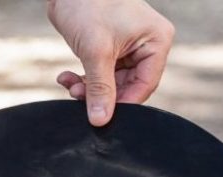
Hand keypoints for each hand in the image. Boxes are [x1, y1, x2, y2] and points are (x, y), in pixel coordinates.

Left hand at [47, 0, 174, 125]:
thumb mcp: (96, 51)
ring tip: (70, 85)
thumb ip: (100, 88)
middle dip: (101, 94)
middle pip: (128, 86)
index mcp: (156, 41)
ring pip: (112, 83)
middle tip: (77, 96)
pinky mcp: (109, 47)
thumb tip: (101, 120)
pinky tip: (67, 77)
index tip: (102, 115)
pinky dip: (84, 79)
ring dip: (88, 88)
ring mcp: (128, 47)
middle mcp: (147, 45)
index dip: (123, 103)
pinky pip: (101, 73)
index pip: (145, 85)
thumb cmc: (88, 3)